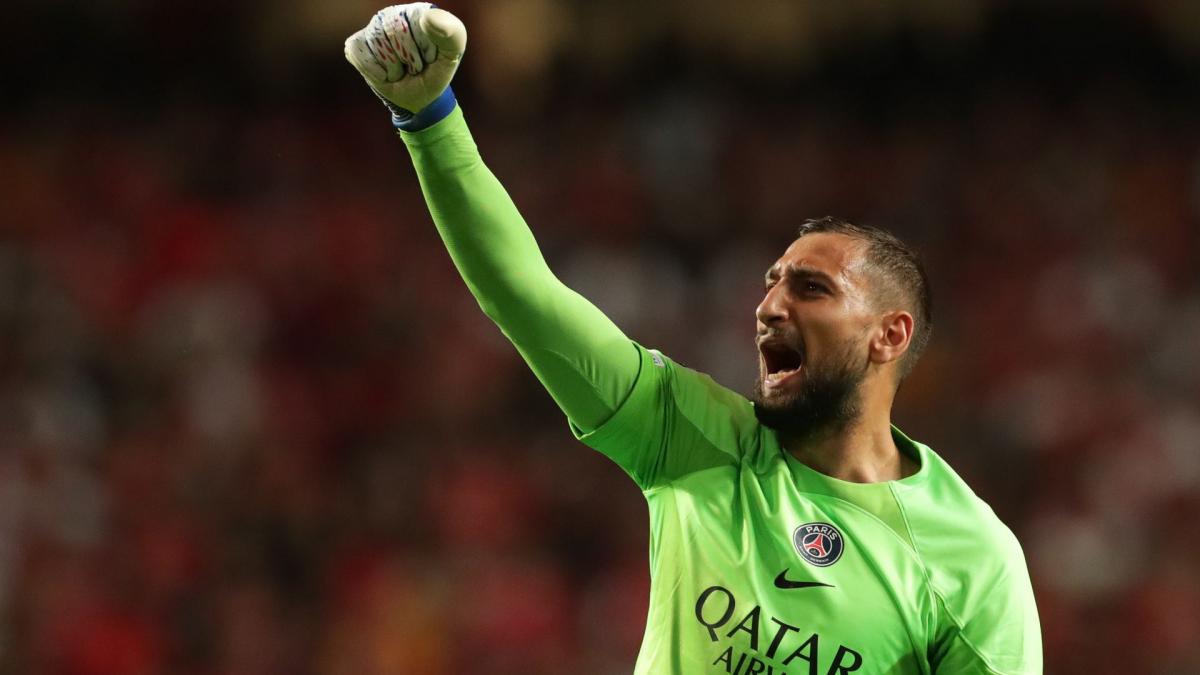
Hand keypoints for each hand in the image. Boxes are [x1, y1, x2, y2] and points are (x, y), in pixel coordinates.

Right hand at [344, 4, 466, 127]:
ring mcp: (374, 28)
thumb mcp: (451, 57)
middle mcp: (394, 14)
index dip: (425, 48)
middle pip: (395, 32)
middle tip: (414, 66)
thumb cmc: (435, 73)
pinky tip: (385, 74)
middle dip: (408, 59)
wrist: (419, 97)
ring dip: (393, 68)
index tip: (431, 58)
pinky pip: (359, 55)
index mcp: (419, 11)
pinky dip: (375, 72)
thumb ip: (452, 35)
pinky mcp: (357, 43)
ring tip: (401, 69)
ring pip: (378, 45)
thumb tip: (427, 17)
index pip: (418, 21)